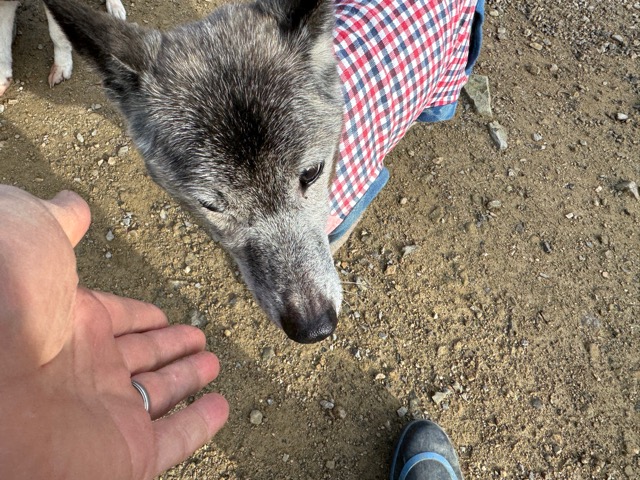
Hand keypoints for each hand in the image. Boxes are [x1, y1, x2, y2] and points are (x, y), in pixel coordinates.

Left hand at [0, 186, 228, 479]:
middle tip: (198, 339)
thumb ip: (57, 221)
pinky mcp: (126, 455)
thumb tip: (71, 202)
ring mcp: (106, 413)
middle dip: (170, 346)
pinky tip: (218, 407)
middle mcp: (86, 369)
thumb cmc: (8, 296)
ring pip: (159, 394)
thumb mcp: (32, 235)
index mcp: (67, 322)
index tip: (163, 314)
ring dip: (187, 379)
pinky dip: (199, 425)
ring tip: (211, 365)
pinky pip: (174, 440)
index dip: (141, 315)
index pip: (115, 319)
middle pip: (141, 356)